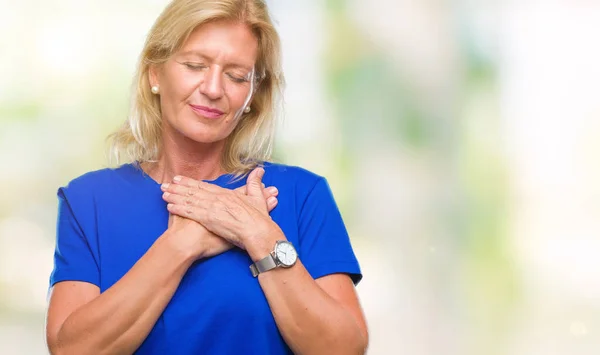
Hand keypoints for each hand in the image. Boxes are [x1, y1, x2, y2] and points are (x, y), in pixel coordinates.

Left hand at [161, 168, 278, 250]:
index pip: (204, 186)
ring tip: (163, 193)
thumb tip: (259, 170)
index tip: (180, 179)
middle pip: (193, 191)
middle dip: (178, 187)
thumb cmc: (259, 218)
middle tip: (165, 184)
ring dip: (175, 196)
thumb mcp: (258, 198)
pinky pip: (190, 212)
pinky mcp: (208, 218)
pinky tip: (169, 206)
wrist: (258, 231)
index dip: (191, 182)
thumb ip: (255, 184)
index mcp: (226, 194)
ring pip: (189, 200)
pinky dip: (179, 208)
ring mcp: (211, 208)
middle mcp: (216, 198)